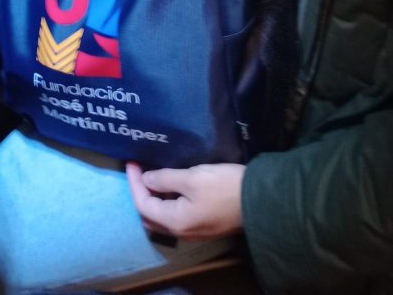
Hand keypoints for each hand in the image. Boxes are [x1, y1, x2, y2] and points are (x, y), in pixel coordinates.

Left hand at [125, 161, 244, 239]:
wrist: (259, 201)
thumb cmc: (223, 187)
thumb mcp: (193, 177)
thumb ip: (166, 178)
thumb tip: (146, 179)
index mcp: (175, 221)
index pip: (143, 203)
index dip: (134, 182)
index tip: (132, 162)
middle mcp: (181, 231)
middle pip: (150, 215)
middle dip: (140, 193)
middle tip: (139, 171)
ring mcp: (193, 231)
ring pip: (163, 217)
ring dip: (154, 198)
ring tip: (153, 175)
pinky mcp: (204, 225)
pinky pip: (177, 216)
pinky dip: (168, 201)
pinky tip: (172, 185)